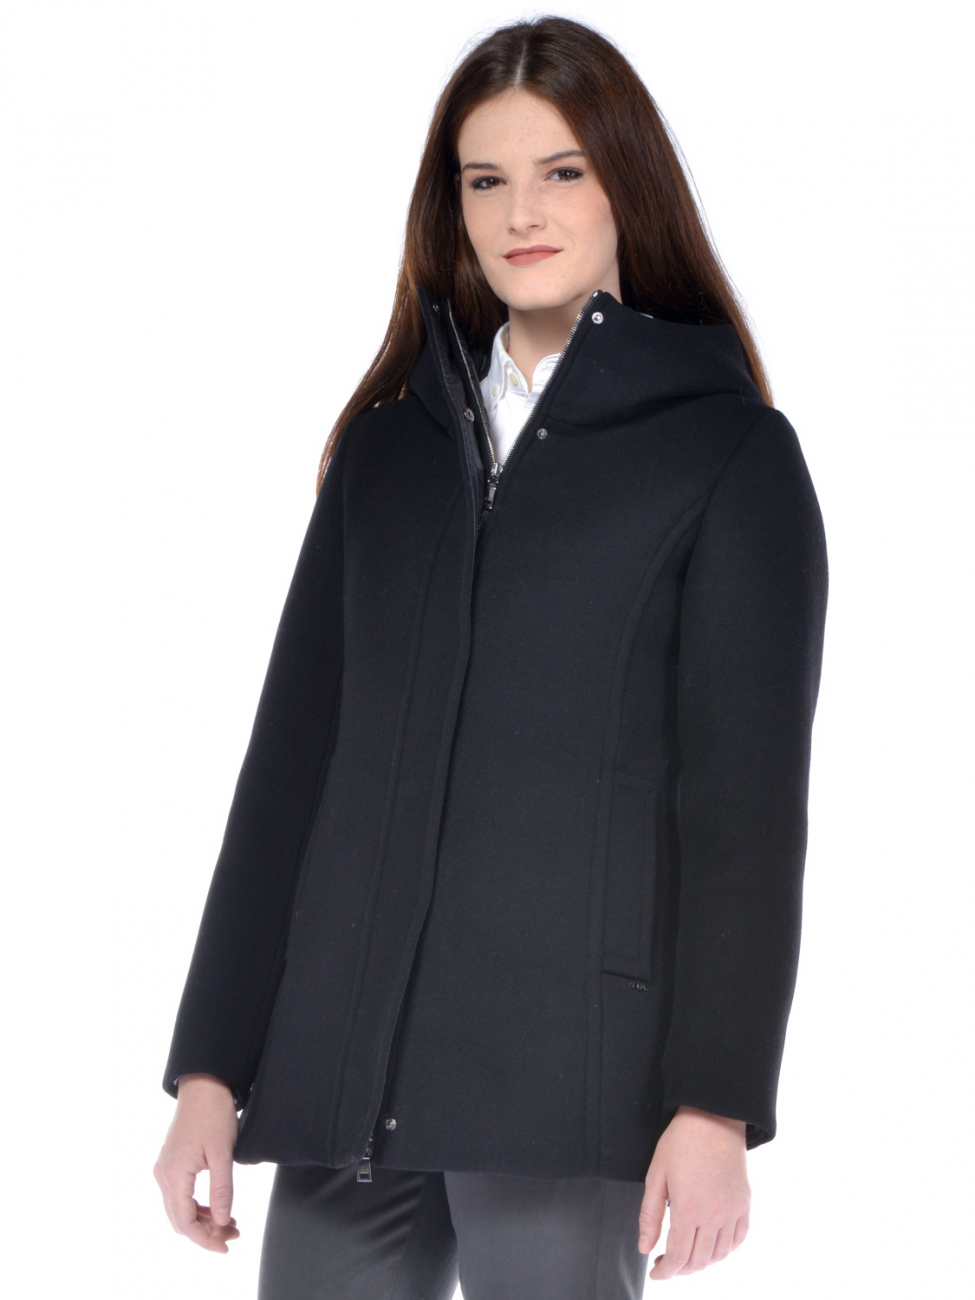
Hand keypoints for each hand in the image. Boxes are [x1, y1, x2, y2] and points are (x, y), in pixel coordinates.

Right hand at [154, 1072, 240, 1252]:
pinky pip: (181, 1195)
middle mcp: (163, 1175)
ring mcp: (165, 1169)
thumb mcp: (223, 1153)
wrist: (203, 1085)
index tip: (226, 1246)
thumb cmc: (214, 1114)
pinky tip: (218, 1208)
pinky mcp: (171, 1163)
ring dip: (204, 1220)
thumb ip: (222, 1189)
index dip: (204, 1239)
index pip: (185, 1222)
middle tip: (233, 1235)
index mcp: (174, 1174)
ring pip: (180, 1209)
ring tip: (230, 1223)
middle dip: (206, 1232)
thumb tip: (223, 1221)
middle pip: (180, 1219)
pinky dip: (198, 1206)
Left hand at [638, 1105, 749, 1279]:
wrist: (713, 1117)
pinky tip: (711, 1244)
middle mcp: (715, 1216)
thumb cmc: (681, 1142)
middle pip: (699, 1261)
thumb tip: (645, 1247)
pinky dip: (724, 1250)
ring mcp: (733, 1211)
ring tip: (686, 1254)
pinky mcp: (745, 1204)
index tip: (656, 1272)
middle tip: (666, 1263)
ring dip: (701, 1262)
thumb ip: (650, 1216)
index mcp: (689, 1210)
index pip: (678, 1258)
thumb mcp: (656, 1175)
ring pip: (719, 1255)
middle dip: (680, 1269)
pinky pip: (738, 1240)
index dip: (665, 1272)